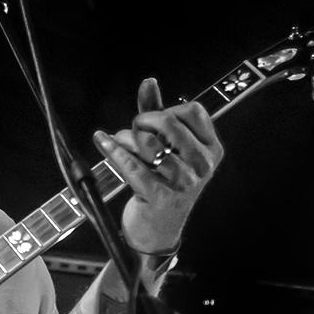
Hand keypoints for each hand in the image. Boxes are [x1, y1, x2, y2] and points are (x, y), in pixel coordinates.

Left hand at [93, 77, 223, 253]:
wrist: (158, 231)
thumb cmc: (164, 184)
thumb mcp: (166, 148)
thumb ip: (158, 113)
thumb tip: (149, 82)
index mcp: (211, 150)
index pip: (192, 112)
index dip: (166, 110)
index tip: (152, 120)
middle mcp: (202, 166)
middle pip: (167, 124)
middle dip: (142, 122)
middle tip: (133, 131)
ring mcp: (183, 183)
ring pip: (147, 144)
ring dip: (126, 140)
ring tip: (121, 145)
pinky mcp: (159, 196)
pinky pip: (132, 165)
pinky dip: (113, 150)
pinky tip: (102, 140)